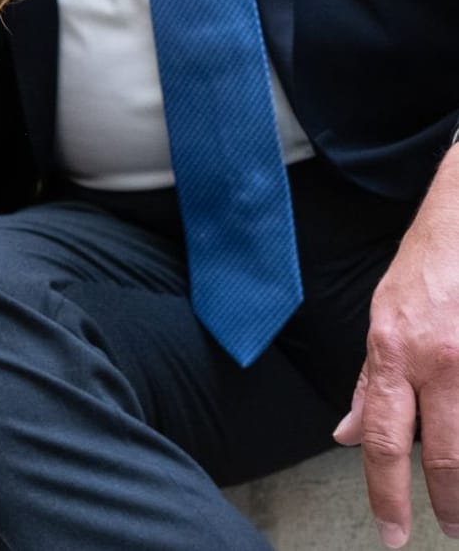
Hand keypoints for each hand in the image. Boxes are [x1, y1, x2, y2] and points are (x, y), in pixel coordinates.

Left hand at [334, 145, 458, 547]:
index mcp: (395, 352)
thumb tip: (344, 434)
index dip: (385, 493)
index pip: (382, 439)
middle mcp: (438, 361)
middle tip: (450, 533)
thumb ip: (370, 383)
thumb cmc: (426, 269)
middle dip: (446, 503)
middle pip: (442, 452)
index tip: (391, 534)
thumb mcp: (382, 319)